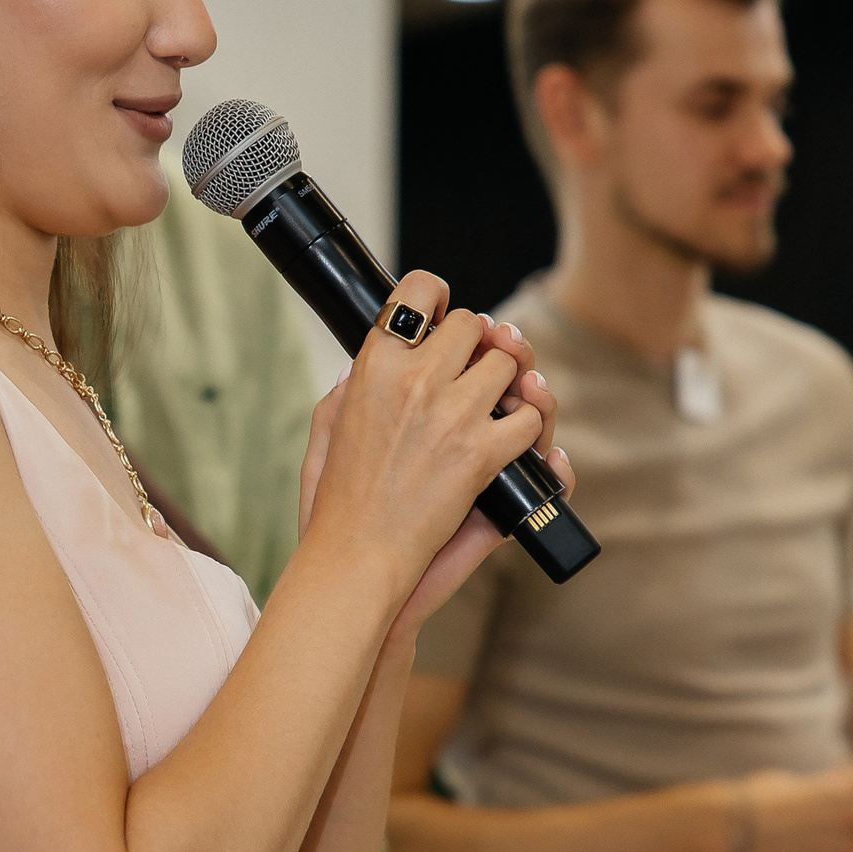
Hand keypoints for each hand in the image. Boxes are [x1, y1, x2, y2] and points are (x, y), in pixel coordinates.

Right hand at [298, 286, 556, 627]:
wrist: (357, 558)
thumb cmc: (336, 503)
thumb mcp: (325, 432)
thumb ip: (347, 389)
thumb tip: (366, 363)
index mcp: (373, 368)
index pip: (417, 293)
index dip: (438, 297)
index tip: (443, 314)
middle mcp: (414, 381)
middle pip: (474, 325)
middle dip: (479, 344)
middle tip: (476, 368)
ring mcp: (453, 416)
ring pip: (510, 365)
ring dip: (509, 384)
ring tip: (497, 403)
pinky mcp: (482, 454)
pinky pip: (528, 419)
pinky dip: (527, 430)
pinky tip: (510, 442)